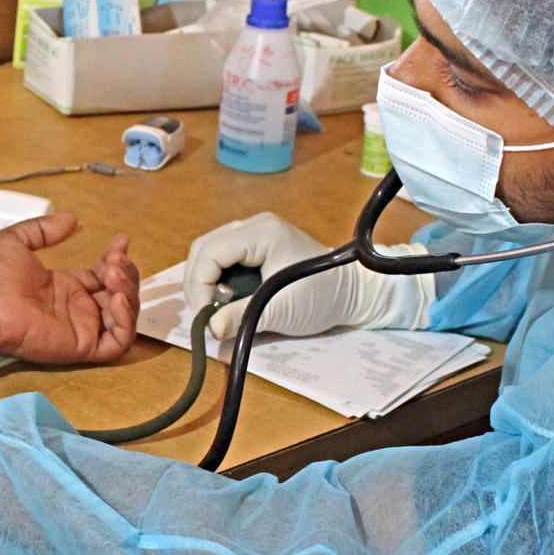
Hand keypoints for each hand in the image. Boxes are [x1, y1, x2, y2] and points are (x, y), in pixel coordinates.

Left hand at [0, 212, 138, 365]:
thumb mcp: (16, 240)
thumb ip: (44, 229)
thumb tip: (71, 219)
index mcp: (65, 286)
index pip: (103, 275)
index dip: (117, 258)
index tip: (121, 239)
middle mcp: (77, 308)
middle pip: (119, 294)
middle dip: (126, 273)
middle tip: (114, 260)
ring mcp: (81, 328)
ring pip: (123, 317)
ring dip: (130, 293)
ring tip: (114, 275)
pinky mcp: (82, 346)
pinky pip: (117, 342)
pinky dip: (125, 322)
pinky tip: (116, 299)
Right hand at [182, 212, 432, 338]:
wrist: (355, 292)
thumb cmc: (323, 298)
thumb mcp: (281, 311)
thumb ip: (242, 318)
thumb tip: (210, 329)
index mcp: (262, 233)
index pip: (209, 252)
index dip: (199, 286)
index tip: (204, 317)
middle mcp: (255, 224)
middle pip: (204, 247)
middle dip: (198, 283)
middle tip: (204, 314)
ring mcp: (256, 231)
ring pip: (210, 251)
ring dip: (205, 281)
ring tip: (216, 308)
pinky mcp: (258, 243)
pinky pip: (223, 256)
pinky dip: (217, 278)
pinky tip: (227, 299)